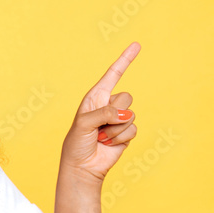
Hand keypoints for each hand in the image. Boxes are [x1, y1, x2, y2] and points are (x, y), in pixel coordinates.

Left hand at [59, 42, 139, 183]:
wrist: (82, 167)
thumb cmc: (77, 143)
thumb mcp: (84, 124)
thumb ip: (104, 113)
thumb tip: (126, 114)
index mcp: (95, 97)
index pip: (113, 75)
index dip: (125, 60)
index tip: (137, 45)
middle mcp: (109, 106)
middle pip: (127, 97)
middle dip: (114, 114)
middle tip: (99, 127)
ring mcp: (119, 120)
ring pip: (131, 115)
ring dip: (115, 130)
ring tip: (101, 137)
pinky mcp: (126, 134)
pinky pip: (133, 130)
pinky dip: (120, 138)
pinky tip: (109, 144)